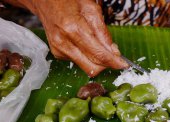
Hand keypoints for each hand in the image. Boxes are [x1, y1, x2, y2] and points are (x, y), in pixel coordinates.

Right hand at [5, 0, 128, 76]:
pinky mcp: (57, 54)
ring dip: (98, 62)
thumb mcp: (92, 9)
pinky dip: (87, 57)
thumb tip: (114, 52)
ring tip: (99, 46)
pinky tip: (85, 44)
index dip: (114, 62)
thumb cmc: (69, 0)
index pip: (99, 54)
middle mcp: (64, 42)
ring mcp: (59, 49)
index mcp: (73, 28)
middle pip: (93, 67)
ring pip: (86, 67)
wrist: (45, 0)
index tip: (124, 65)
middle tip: (115, 56)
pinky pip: (79, 62)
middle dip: (107, 64)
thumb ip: (103, 32)